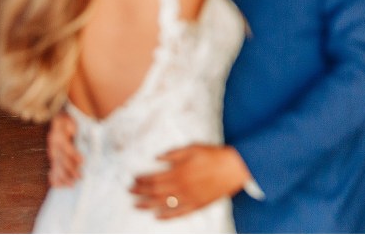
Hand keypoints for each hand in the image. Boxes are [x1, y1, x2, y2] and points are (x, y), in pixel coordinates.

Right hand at [47, 110, 81, 186]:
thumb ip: (70, 124)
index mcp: (58, 136)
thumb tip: (72, 129)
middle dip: (70, 170)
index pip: (65, 147)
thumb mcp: (70, 118)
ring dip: (64, 176)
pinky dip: (54, 178)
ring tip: (71, 185)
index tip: (82, 161)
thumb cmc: (68, 118)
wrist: (57, 115)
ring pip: (56, 167)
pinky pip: (52, 169)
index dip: (73, 155)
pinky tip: (58, 185)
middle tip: (80, 177)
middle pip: (61, 160)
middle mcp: (53, 146)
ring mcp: (53, 152)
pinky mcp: (54, 157)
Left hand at [131, 145, 250, 218]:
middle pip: (155, 192)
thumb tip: (157, 158)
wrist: (235, 167)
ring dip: (147, 205)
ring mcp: (188, 198)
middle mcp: (181, 187)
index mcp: (178, 172)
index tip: (133, 179)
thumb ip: (174, 154)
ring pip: (163, 204)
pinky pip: (179, 213)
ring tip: (136, 206)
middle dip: (140, 192)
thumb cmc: (214, 155)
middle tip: (129, 192)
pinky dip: (167, 216)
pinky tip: (157, 217)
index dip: (141, 180)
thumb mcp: (193, 148)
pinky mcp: (197, 205)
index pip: (154, 178)